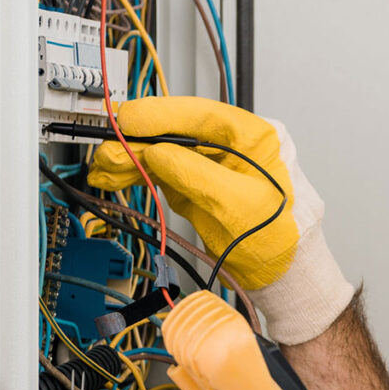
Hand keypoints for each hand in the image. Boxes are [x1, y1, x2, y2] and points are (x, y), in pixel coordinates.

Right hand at [87, 96, 353, 343]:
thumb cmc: (281, 240)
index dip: (160, 115)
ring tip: (105, 169)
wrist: (284, 275)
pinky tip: (119, 175)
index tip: (127, 120)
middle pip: (178, 132)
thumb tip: (158, 153)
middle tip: (107, 153)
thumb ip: (197, 175)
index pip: (202, 114)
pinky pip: (166, 171)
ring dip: (132, 158)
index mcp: (257, 137)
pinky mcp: (201, 184)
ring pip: (166, 151)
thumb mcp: (239, 206)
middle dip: (139, 142)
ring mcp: (216, 164)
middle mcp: (236, 144)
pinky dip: (140, 173)